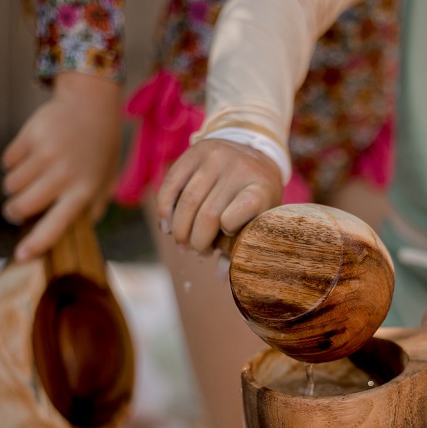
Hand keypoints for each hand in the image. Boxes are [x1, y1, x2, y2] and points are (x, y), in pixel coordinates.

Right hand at [1, 72, 122, 260]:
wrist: (91, 106)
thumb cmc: (98, 151)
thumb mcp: (104, 181)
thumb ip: (92, 209)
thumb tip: (75, 234)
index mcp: (84, 191)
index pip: (56, 225)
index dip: (37, 243)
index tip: (21, 257)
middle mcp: (64, 174)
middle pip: (22, 206)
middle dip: (15, 211)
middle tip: (16, 210)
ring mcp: (46, 154)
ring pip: (11, 184)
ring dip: (15, 186)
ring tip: (31, 177)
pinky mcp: (30, 136)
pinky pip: (7, 161)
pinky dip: (13, 162)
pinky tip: (30, 154)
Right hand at [156, 138, 283, 252]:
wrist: (252, 153)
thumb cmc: (256, 197)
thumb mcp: (259, 217)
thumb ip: (241, 245)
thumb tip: (221, 277)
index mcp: (261, 188)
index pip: (247, 207)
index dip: (229, 229)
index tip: (225, 236)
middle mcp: (239, 169)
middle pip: (208, 215)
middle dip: (197, 241)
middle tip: (197, 251)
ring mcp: (216, 157)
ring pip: (187, 202)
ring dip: (180, 230)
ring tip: (183, 243)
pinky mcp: (194, 151)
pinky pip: (171, 185)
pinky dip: (165, 210)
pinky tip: (167, 225)